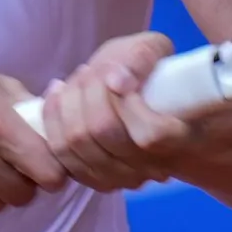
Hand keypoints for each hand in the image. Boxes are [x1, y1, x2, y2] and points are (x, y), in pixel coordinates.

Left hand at [39, 31, 192, 192]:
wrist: (148, 105)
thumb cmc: (153, 74)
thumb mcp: (155, 51)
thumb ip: (143, 59)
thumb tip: (117, 81)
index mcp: (180, 136)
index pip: (150, 134)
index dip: (125, 102)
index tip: (115, 74)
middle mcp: (154, 165)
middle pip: (104, 133)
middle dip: (87, 93)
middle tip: (89, 71)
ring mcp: (124, 178)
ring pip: (78, 146)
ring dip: (66, 105)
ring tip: (72, 82)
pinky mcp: (96, 180)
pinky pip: (62, 161)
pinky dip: (52, 127)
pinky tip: (56, 99)